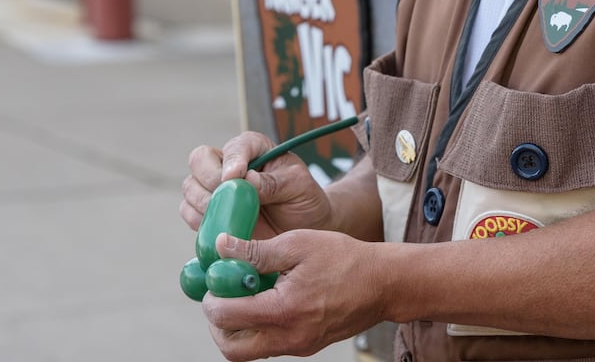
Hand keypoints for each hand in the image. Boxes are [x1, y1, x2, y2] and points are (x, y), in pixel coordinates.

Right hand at [181, 132, 332, 238]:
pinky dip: (198, 222)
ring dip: (202, 203)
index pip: (235, 146)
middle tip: (226, 199)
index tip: (235, 177)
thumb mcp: (299, 186)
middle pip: (199, 160)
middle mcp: (228, 164)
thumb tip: (247, 179)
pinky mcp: (209, 213)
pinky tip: (218, 230)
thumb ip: (274, 182)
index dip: (232, 160)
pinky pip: (189, 213)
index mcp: (253, 148)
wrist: (303, 229)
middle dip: (210, 180)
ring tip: (224, 217)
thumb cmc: (303, 199)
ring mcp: (215, 188)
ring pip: (191, 187)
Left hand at [203, 230, 387, 360]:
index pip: (226, 317)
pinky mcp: (305, 347)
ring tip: (243, 296)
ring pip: (248, 351)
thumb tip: (221, 247)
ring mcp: (297, 346)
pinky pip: (268, 345)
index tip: (216, 278)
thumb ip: (256, 250)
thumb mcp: (298, 244)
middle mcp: (288, 337)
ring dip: (235, 329)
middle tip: (221, 296)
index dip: (212, 297)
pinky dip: (257, 328)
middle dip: (217, 324)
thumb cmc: (343, 258)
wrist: (382, 284)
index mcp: (284, 311)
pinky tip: (265, 299)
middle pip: (231, 348)